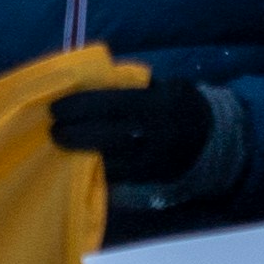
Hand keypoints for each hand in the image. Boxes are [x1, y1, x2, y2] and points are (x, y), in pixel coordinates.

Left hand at [46, 77, 216, 181]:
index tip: (56, 107)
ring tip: (59, 145)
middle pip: (105, 137)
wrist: (211, 141)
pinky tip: (78, 162)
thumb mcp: (166, 86)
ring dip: (79, 154)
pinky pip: (114, 177)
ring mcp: (149, 162)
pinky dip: (93, 170)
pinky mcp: (146, 180)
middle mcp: (152, 135)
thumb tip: (92, 83)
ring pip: (106, 161)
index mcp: (156, 105)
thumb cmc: (181, 104)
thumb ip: (133, 86)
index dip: (80, 106)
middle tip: (52, 129)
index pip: (111, 104)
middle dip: (74, 134)